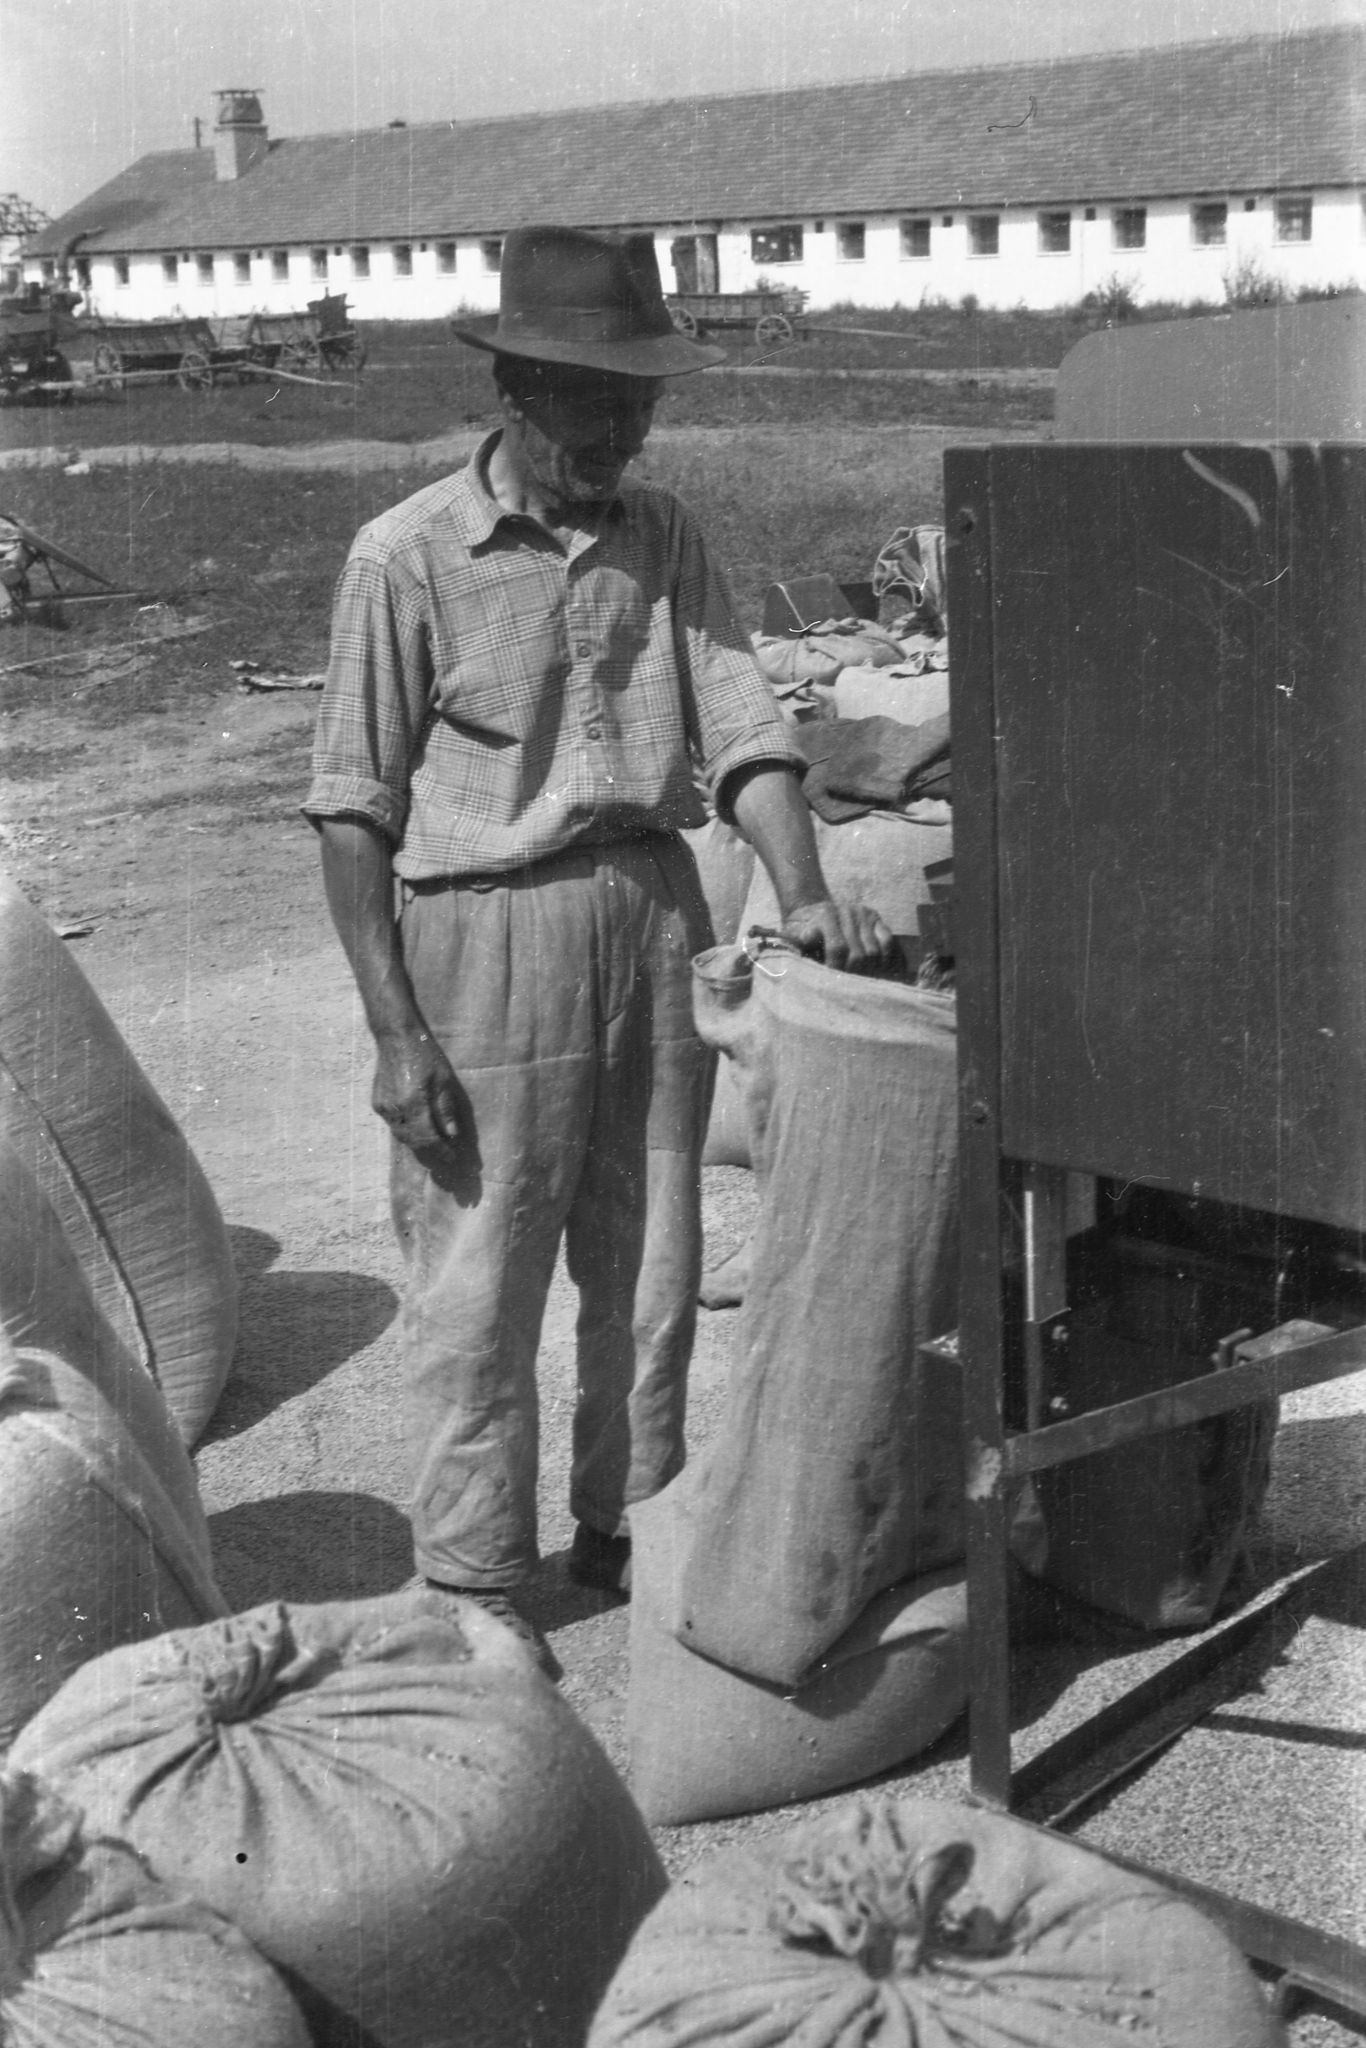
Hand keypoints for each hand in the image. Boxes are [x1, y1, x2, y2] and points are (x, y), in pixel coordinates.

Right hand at [372, 1029, 466, 1151]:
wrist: (396, 1037)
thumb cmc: (424, 1055)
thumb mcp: (443, 1081)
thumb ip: (445, 1109)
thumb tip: (451, 1134)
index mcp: (414, 1104)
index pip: (428, 1139)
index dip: (440, 1151)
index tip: (451, 1157)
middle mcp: (395, 1110)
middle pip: (412, 1141)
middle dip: (429, 1152)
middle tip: (444, 1155)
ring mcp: (383, 1107)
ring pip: (401, 1135)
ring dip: (416, 1143)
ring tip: (432, 1145)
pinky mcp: (376, 1103)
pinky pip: (393, 1124)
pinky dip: (405, 1130)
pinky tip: (416, 1128)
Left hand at [779, 897, 896, 974]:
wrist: (812, 910)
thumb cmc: (801, 930)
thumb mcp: (794, 936)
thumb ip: (796, 945)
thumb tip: (798, 951)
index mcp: (825, 915)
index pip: (837, 947)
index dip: (837, 968)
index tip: (833, 983)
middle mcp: (847, 911)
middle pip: (858, 954)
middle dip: (853, 973)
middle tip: (848, 986)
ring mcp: (863, 914)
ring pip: (874, 951)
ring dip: (869, 970)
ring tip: (860, 980)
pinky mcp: (875, 918)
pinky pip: (887, 941)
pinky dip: (885, 958)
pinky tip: (877, 968)